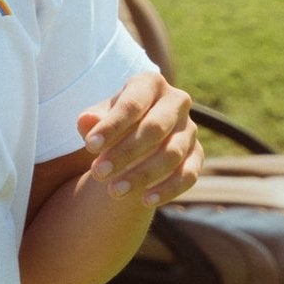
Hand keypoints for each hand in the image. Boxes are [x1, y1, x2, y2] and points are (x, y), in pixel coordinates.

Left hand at [78, 71, 201, 209]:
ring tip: (114, 191)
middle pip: (155, 127)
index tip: (89, 147)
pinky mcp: (198, 154)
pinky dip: (168, 189)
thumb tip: (85, 121)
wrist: (135, 139)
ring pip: (172, 153)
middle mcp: (176, 101)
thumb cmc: (114, 123)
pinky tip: (145, 200)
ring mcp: (190, 128)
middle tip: (98, 173)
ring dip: (143, 174)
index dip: (112, 126)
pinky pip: (188, 174)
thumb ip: (92, 120)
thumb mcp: (99, 118)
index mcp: (150, 83)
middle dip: (126, 152)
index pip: (132, 104)